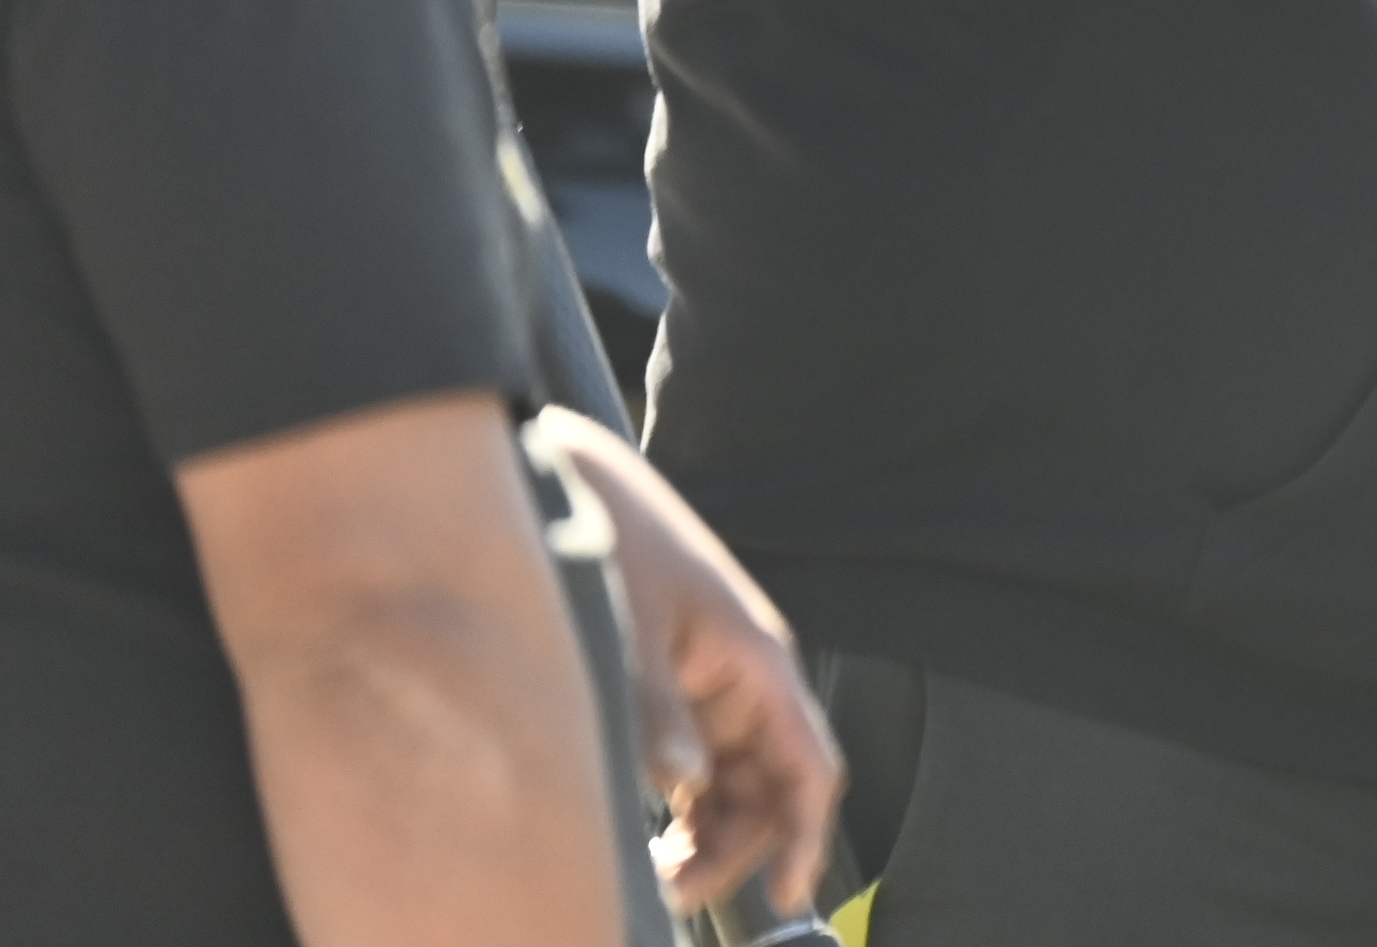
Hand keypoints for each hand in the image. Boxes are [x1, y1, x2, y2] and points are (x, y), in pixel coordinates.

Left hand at [533, 410, 840, 915]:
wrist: (567, 481)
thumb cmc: (609, 537)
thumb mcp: (630, 629)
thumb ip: (656, 715)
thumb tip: (682, 788)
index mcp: (755, 659)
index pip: (808, 764)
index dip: (804, 835)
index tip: (785, 896)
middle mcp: (744, 678)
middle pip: (773, 787)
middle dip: (740, 846)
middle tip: (680, 891)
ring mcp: (710, 686)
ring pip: (737, 782)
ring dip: (711, 833)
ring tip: (662, 871)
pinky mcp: (675, 688)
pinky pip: (701, 763)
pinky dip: (686, 807)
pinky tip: (651, 833)